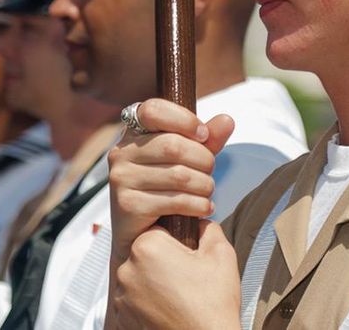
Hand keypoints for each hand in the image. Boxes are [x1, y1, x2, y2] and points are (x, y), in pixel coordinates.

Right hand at [107, 98, 233, 264]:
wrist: (141, 237)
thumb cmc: (167, 189)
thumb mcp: (188, 160)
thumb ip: (206, 140)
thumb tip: (227, 120)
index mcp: (133, 133)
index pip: (152, 110)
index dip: (183, 119)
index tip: (203, 135)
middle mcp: (121, 152)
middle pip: (173, 145)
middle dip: (203, 159)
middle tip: (210, 172)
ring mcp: (120, 178)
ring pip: (179, 175)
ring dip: (204, 185)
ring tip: (208, 191)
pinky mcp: (127, 205)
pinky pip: (175, 200)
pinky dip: (198, 205)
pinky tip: (204, 208)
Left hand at [109, 220, 240, 329]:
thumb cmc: (213, 305)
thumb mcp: (221, 255)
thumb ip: (208, 228)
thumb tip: (200, 222)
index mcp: (148, 246)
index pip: (159, 230)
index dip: (177, 242)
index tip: (188, 257)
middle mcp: (127, 268)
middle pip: (146, 253)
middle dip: (164, 262)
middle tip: (186, 279)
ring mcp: (122, 296)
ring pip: (139, 276)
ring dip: (154, 282)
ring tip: (178, 297)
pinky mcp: (121, 317)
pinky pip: (134, 300)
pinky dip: (148, 303)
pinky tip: (168, 310)